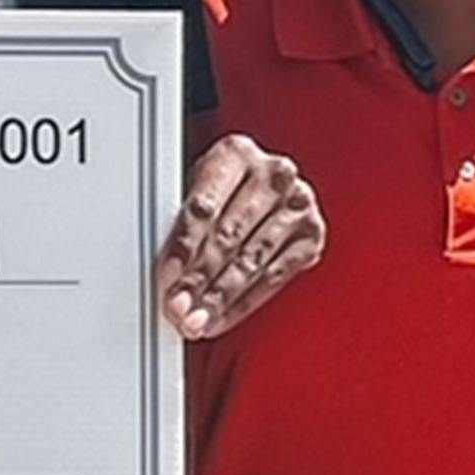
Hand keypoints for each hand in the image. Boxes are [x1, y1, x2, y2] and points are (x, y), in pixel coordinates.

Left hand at [153, 135, 325, 339]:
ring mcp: (298, 204)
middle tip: (178, 307)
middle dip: (199, 279)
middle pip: (228, 236)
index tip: (167, 277)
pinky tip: (221, 317)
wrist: (264, 187)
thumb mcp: (197, 189)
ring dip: (219, 297)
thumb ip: (183, 222)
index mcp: (235, 154)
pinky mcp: (311, 236)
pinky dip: (243, 303)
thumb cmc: (221, 190)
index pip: (204, 206)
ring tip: (196, 320)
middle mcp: (273, 175)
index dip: (184, 247)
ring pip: (251, 261)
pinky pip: (273, 278)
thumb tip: (163, 274)